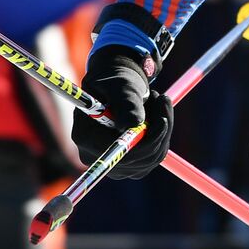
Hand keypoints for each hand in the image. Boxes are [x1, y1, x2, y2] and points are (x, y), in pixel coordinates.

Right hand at [70, 44, 173, 179]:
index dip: (146, 139)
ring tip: (155, 101)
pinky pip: (156, 155)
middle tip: (162, 99)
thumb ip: (126, 103)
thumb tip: (134, 124)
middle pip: (139, 158)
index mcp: (85, 136)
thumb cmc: (115, 82)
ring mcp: (113, 164)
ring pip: (152, 156)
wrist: (116, 87)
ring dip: (162, 128)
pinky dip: (162, 133)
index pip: (120, 151)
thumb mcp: (120, 86)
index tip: (163, 117)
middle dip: (158, 130)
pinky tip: (156, 114)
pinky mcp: (130, 165)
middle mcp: (95, 156)